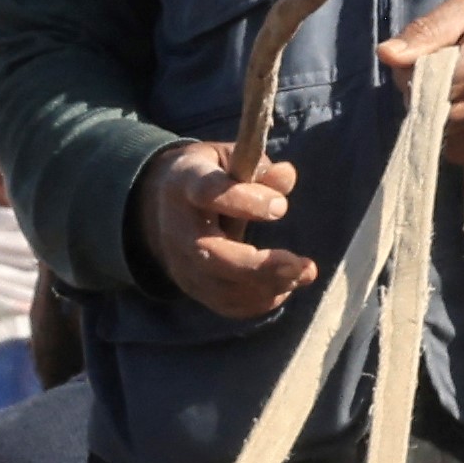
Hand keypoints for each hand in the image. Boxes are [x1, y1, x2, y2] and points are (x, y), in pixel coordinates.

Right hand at [133, 140, 308, 319]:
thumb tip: (287, 176)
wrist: (160, 206)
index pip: (208, 193)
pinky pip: (223, 303)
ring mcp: (181, 262)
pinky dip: (257, 302)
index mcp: (186, 183)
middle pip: (208, 254)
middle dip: (256, 266)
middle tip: (298, 266)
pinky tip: (285, 288)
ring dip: (266, 287)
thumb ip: (258, 167)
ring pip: (218, 287)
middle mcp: (178, 228)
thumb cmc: (208, 176)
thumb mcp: (229, 159)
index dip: (244, 201)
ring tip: (303, 274)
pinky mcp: (191, 285)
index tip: (281, 208)